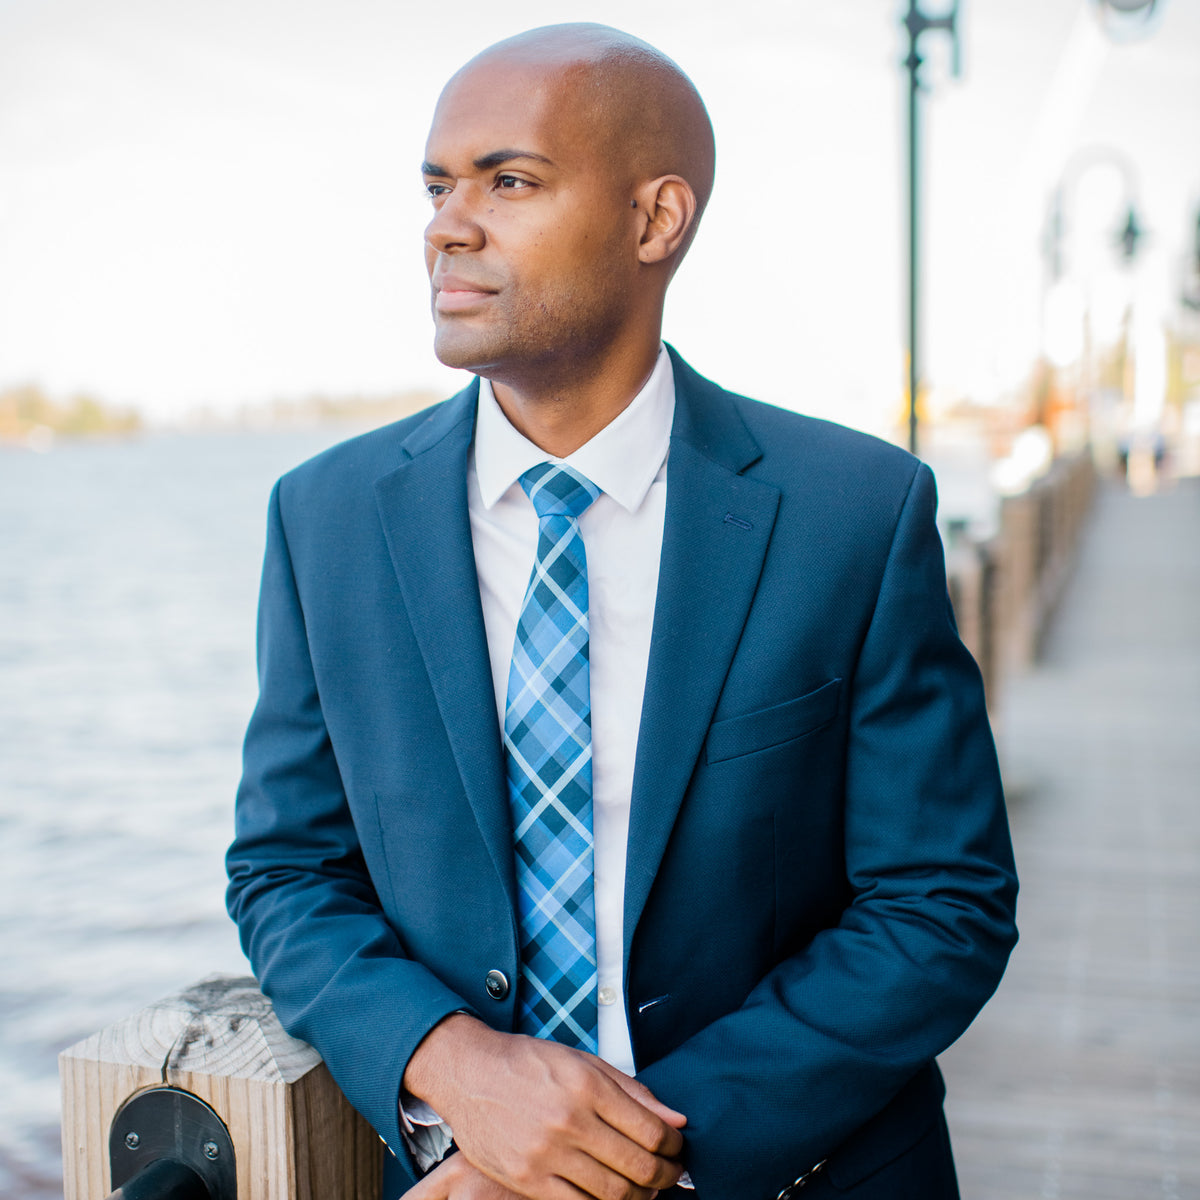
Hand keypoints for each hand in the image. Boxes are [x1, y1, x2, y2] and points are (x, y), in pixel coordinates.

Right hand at [404, 1015, 686, 1199]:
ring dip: (640, 1197)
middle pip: (636, 1167)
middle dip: (665, 1176)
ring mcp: (545, 1153)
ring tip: (645, 1188)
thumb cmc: (529, 1063)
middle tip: (671, 1173)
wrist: (470, 1074)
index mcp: (587, 1086)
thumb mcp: (584, 1062)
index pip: (650, 1130)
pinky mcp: (527, 1179)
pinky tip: (610, 1195)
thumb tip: (675, 1119)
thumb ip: (632, 1090)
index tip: (677, 1148)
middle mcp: (568, 1120)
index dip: (673, 1146)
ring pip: (611, 1193)